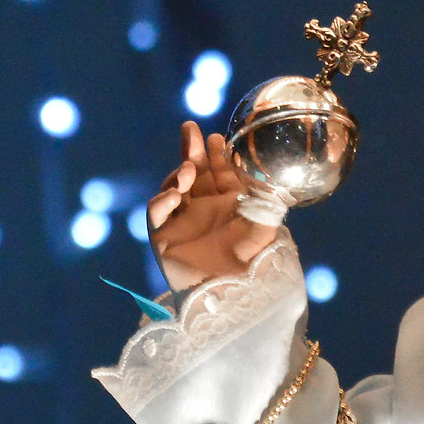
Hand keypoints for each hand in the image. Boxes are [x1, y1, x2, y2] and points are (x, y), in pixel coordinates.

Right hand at [147, 121, 279, 291]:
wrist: (230, 293)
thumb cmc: (253, 260)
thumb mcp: (265, 221)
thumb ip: (263, 192)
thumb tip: (267, 166)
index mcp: (227, 205)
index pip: (217, 172)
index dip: (215, 153)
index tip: (215, 137)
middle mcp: (202, 210)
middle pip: (192, 172)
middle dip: (191, 149)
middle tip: (190, 129)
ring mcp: (181, 222)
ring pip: (173, 187)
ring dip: (178, 174)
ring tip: (189, 169)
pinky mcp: (163, 238)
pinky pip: (156, 213)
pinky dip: (162, 200)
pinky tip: (175, 194)